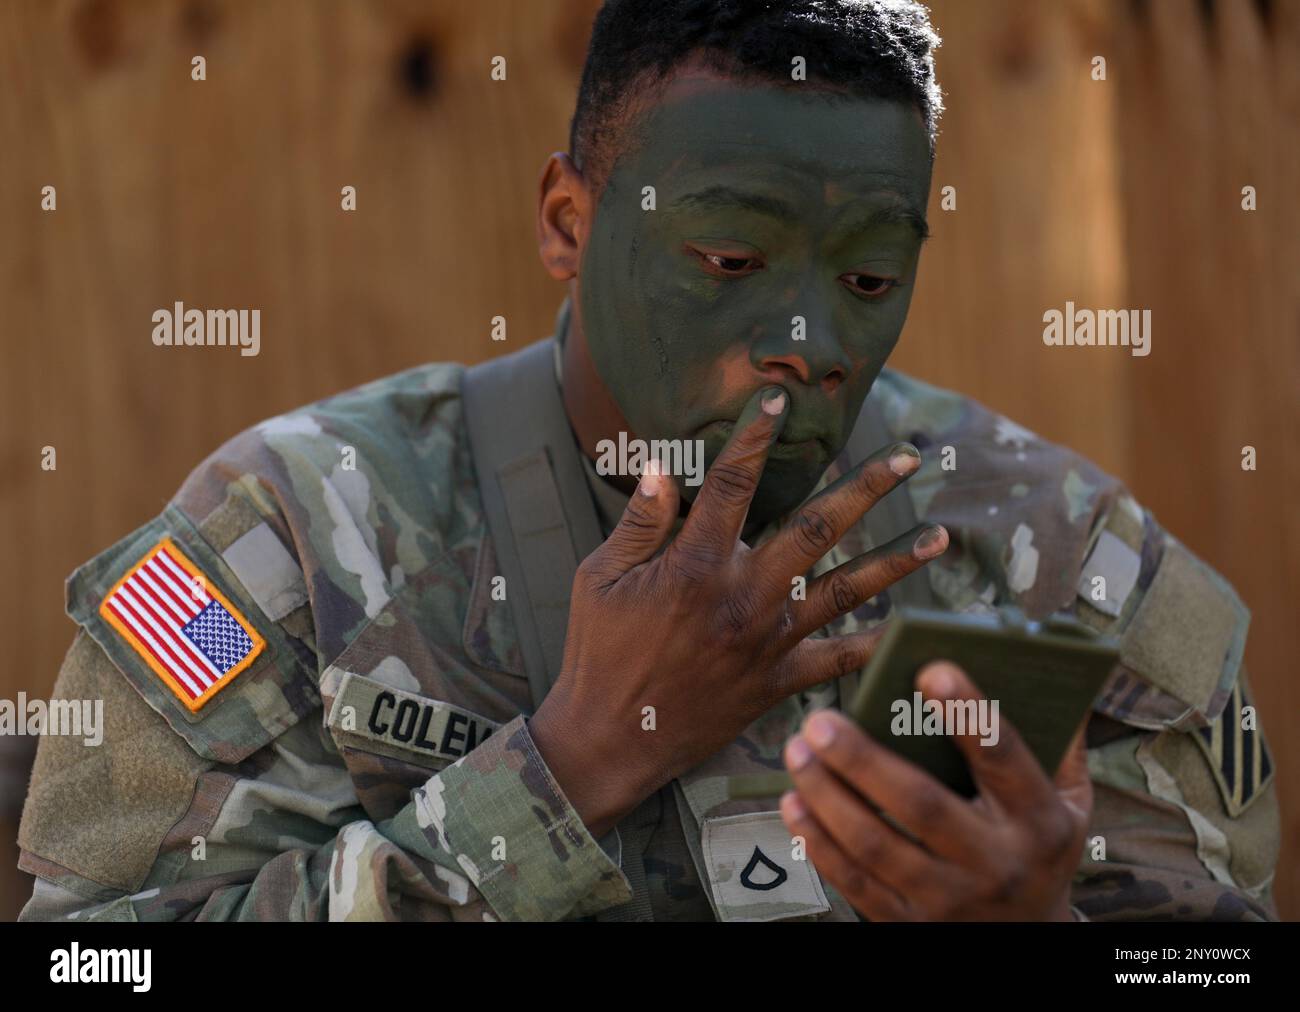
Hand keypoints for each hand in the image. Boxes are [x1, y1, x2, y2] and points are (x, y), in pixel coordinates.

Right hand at [529, 385, 948, 836]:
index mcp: (695, 566)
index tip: (778, 401)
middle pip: (817, 529)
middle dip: (866, 488)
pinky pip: (838, 660)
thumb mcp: (600, 579)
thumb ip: (639, 523)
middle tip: (906, 456)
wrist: (612, 739)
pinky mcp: (778, 679)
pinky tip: (912, 630)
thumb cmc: (599, 653)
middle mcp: (744, 597)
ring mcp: (768, 640)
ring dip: (895, 560)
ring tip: (939, 534)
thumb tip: (661, 466)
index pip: (731, 485)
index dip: (754, 438)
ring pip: (845, 590)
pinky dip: (877, 645)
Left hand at [779, 661, 1091, 920]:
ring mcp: (950, 899)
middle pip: (921, 805)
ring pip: (876, 845)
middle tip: (820, 720)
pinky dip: (818, 841)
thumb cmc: (1041, 850)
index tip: (929, 670)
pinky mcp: (910, 924)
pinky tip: (795, 803)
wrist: (1030, 941)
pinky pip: (855, 882)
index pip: (1003, 758)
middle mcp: (995, 862)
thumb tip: (1051, 671)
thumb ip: (1061, 742)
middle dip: (863, 760)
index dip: (967, 714)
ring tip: (798, 751)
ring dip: (827, 796)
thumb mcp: (1072, 802)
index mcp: (1038, 820)